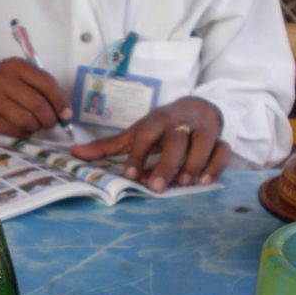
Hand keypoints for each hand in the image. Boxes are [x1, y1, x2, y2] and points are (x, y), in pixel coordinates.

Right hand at [0, 59, 72, 136]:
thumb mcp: (20, 76)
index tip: (67, 114)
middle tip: (51, 123)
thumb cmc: (2, 84)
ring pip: (26, 120)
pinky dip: (25, 132)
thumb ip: (43, 88)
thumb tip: (65, 111)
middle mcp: (2, 80)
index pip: (45, 83)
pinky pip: (15, 130)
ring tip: (37, 125)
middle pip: (37, 104)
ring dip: (37, 126)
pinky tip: (24, 128)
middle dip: (50, 118)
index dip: (60, 101)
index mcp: (15, 66)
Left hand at [70, 97, 230, 190]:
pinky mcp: (219, 138)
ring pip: (203, 143)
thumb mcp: (134, 133)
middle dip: (166, 164)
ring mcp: (201, 130)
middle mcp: (179, 123)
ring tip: (184, 184)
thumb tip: (73, 154)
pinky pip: (222, 150)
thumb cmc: (160, 126)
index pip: (146, 135)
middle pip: (176, 141)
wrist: (195, 107)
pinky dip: (215, 165)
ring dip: (194, 164)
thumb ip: (107, 146)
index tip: (129, 175)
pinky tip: (205, 182)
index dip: (138, 154)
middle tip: (156, 187)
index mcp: (156, 121)